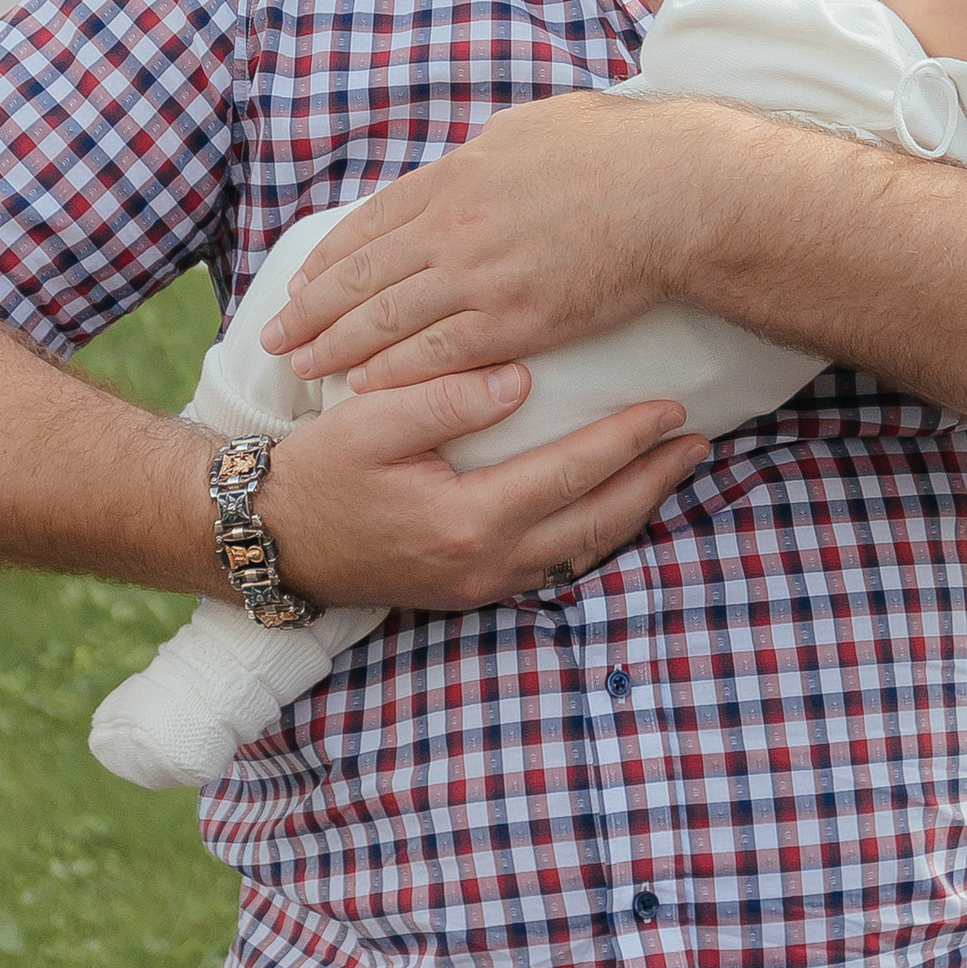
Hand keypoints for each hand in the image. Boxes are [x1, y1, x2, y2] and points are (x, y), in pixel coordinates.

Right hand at [257, 354, 708, 609]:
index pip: (571, 474)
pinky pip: (554, 565)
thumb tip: (521, 379)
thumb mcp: (371, 422)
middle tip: (698, 443)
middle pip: (596, 526)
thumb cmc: (317, 473)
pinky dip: (594, 533)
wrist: (269, 540)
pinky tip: (613, 504)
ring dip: (632, 510)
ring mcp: (480, 584)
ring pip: (581, 553)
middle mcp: (485, 564)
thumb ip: (447, 398)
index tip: (670, 408)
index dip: (626, 441)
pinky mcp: (471, 588)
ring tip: (672, 469)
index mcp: (467, 520)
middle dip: (653, 483)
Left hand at [262, 89, 730, 390]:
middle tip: (278, 338)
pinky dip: (392, 372)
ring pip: (385, 321)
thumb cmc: (620, 150)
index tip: (303, 284)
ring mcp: (479, 276)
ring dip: (338, 347)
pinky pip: (435, 355)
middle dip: (312, 311)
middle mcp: (453, 226)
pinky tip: (365, 385)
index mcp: (457, 174)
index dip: (331, 260)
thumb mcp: (534, 127)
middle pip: (362, 276)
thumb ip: (488, 153)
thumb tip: (470, 161)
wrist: (674, 192)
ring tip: (307, 368)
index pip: (370, 223)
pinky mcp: (512, 321)